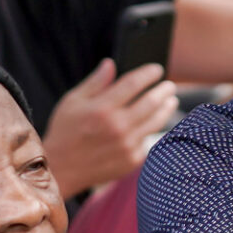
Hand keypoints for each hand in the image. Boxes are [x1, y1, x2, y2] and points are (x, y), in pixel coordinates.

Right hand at [45, 58, 176, 197]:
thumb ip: (95, 82)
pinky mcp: (132, 160)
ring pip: (156, 122)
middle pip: (151, 102)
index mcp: (101, 109)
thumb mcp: (73, 101)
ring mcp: (127, 145)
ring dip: (167, 109)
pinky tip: (153, 124)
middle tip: (169, 86)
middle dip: (164, 90)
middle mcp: (117, 127)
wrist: (62, 169)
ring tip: (171, 101)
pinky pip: (148, 140)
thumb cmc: (65, 131)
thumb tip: (111, 63)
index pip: (133, 84)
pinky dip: (152, 130)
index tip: (157, 69)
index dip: (148, 74)